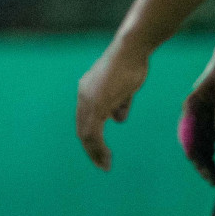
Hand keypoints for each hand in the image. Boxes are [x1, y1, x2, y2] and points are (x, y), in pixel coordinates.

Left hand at [76, 33, 151, 170]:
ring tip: (104, 165)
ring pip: (86, 134)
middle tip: (102, 164)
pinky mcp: (97, 104)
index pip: (85, 119)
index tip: (101, 151)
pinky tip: (106, 157)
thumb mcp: (124, 88)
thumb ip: (119, 104)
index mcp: (87, 91)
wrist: (131, 50)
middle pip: (82, 128)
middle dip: (91, 149)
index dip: (92, 137)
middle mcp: (83, 96)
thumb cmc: (132, 64)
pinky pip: (93, 133)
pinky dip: (98, 148)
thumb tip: (118, 119)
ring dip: (94, 152)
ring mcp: (88, 100)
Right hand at [178, 25, 214, 185]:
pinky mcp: (209, 115)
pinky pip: (207, 138)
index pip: (191, 141)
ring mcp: (200, 115)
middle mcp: (192, 114)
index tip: (211, 177)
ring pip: (200, 144)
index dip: (200, 162)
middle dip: (204, 167)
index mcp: (192, 108)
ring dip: (208, 161)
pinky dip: (212, 151)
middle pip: (194, 146)